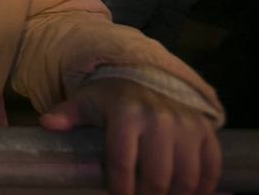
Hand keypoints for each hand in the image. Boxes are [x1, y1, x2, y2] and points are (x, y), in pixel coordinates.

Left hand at [40, 77, 220, 194]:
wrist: (144, 76)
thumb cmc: (110, 97)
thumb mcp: (86, 103)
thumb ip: (67, 115)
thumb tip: (46, 123)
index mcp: (126, 113)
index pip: (123, 163)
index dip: (121, 189)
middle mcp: (159, 118)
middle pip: (158, 177)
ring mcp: (186, 124)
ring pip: (187, 177)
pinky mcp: (205, 129)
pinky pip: (212, 167)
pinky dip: (205, 187)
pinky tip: (192, 194)